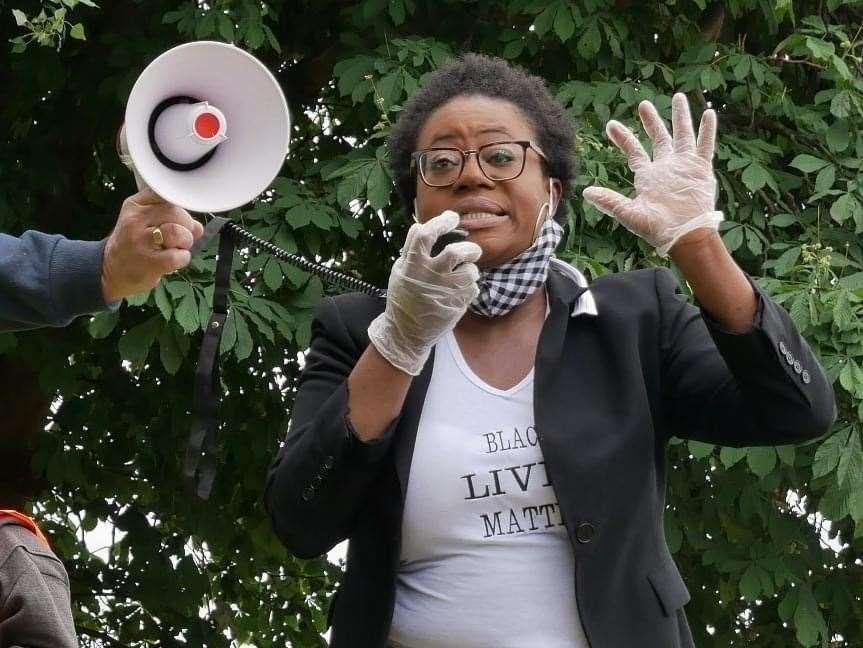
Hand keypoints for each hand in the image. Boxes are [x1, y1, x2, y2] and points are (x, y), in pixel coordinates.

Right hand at [101, 188, 204, 302]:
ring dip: (185, 242)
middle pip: (176, 212)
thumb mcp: (145, 220)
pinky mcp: (149, 262)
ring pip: (178, 232)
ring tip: (175, 248)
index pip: (167, 194)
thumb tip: (198, 226)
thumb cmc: (135, 243)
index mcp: (136, 204)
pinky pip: (178, 256)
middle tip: (178, 237)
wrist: (111, 270)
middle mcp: (136, 220)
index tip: (179, 218)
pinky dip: (182, 259)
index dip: (180, 206)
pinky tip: (173, 260)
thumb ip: (171, 216)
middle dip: (186, 226)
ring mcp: (141, 241)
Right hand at [368, 210, 480, 375]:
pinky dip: (470, 287)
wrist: (406, 332)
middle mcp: (429, 276)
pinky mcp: (456, 306)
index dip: (441, 222)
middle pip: (455, 252)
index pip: (425, 234)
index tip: (452, 218)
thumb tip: (422, 226)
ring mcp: (444, 292)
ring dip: (471, 270)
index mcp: (412, 265)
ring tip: (466, 274)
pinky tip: (460, 292)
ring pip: (470, 271)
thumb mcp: (400, 272)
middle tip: (471, 250)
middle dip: (469, 248)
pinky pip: (473, 289)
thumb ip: (411, 251)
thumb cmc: (404, 298)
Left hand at [582, 92, 722, 256]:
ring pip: (682, 135)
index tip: (610, 124)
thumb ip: (610, 201)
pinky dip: (707, 130)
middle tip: (643, 103)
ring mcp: (684, 166)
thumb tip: (586, 192)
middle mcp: (666, 167)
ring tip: (678, 97)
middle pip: (658, 138)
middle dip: (651, 120)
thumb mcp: (630, 213)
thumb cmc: (657, 228)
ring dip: (680, 117)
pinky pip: (705, 145)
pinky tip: (709, 113)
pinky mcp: (701, 168)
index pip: (634, 151)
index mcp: (648, 176)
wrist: (684, 235)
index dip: (623, 137)